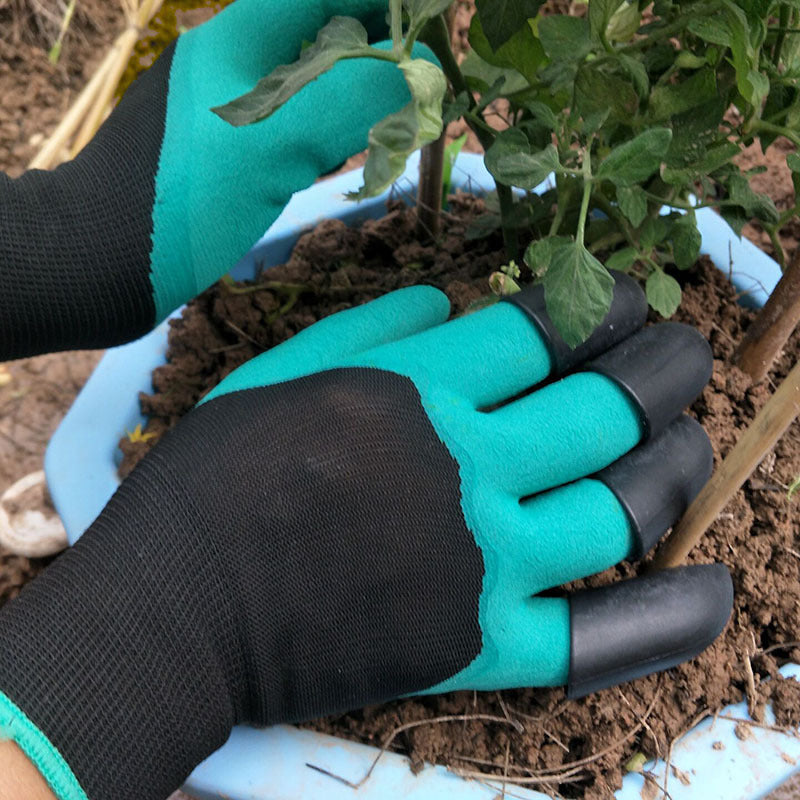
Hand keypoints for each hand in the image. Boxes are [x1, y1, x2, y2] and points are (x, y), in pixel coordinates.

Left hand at [0, 0, 421, 359]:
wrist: (105, 257)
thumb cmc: (182, 197)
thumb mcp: (273, 142)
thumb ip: (352, 98)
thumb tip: (421, 72)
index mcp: (240, 35)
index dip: (387, 4)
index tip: (437, 24)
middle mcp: (237, 59)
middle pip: (327, 32)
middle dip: (384, 48)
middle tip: (430, 81)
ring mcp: (234, 105)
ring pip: (318, 81)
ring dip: (365, 93)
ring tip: (407, 117)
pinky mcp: (234, 148)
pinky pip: (301, 123)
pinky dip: (337, 131)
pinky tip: (361, 152)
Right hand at [0, 277, 730, 799]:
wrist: (177, 607)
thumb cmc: (214, 477)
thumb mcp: (278, 370)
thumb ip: (370, 328)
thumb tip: (446, 292)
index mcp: (416, 393)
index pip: (543, 332)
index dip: (598, 306)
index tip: (622, 300)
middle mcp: (465, 469)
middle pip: (603, 409)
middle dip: (662, 369)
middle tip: (685, 351)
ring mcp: (480, 560)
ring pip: (619, 507)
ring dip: (674, 467)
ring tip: (692, 440)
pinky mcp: (475, 642)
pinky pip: (594, 639)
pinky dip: (662, 618)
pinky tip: (712, 588)